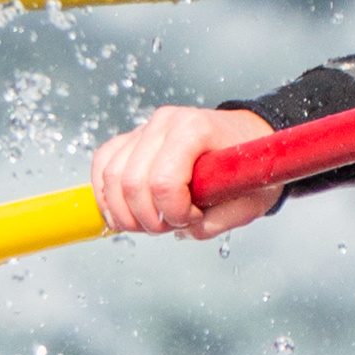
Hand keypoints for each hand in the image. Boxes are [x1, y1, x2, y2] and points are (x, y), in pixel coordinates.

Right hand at [90, 106, 279, 238]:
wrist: (247, 137)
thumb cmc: (250, 165)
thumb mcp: (251, 197)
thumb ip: (220, 220)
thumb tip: (187, 231)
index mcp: (195, 129)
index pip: (163, 181)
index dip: (173, 213)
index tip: (192, 219)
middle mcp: (165, 122)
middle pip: (131, 182)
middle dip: (147, 218)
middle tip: (171, 225)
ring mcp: (146, 128)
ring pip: (111, 176)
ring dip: (125, 212)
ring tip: (151, 222)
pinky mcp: (133, 138)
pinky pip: (103, 164)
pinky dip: (106, 195)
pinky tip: (125, 212)